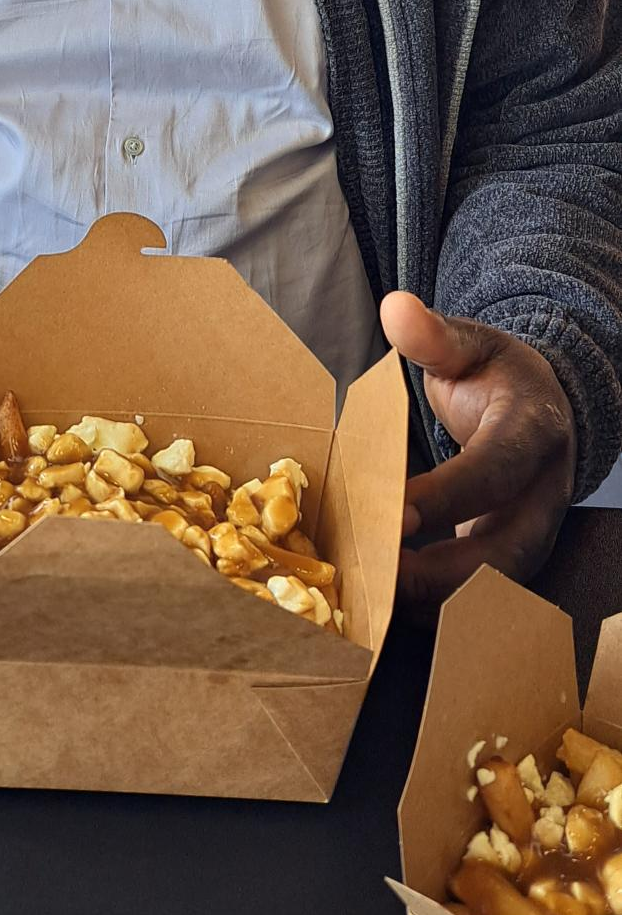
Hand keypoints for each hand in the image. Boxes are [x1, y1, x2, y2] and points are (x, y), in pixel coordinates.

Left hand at [380, 292, 576, 616]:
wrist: (540, 408)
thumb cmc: (494, 377)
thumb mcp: (470, 345)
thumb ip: (434, 335)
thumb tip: (396, 308)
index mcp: (533, 433)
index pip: (494, 472)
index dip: (448, 498)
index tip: (395, 513)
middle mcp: (543, 495)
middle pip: (503, 551)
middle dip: (438, 573)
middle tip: (374, 577)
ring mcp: (532, 535)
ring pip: (492, 587)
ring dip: (431, 600)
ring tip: (370, 602)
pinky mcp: (510, 562)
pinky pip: (477, 596)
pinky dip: (431, 606)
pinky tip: (381, 606)